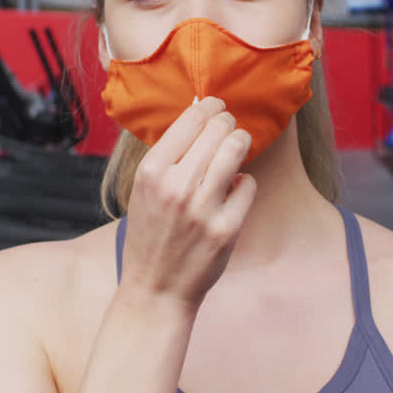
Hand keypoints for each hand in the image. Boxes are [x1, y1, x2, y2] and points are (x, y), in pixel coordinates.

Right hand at [119, 96, 256, 310]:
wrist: (156, 287)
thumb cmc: (151, 232)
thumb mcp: (144, 189)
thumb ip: (168, 155)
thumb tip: (200, 112)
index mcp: (152, 172)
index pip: (191, 120)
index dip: (210, 106)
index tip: (217, 105)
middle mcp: (177, 187)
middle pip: (219, 129)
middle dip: (228, 123)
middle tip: (229, 127)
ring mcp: (203, 209)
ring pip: (237, 149)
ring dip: (241, 142)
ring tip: (238, 145)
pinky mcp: (226, 228)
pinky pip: (249, 185)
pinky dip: (244, 183)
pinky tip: (234, 188)